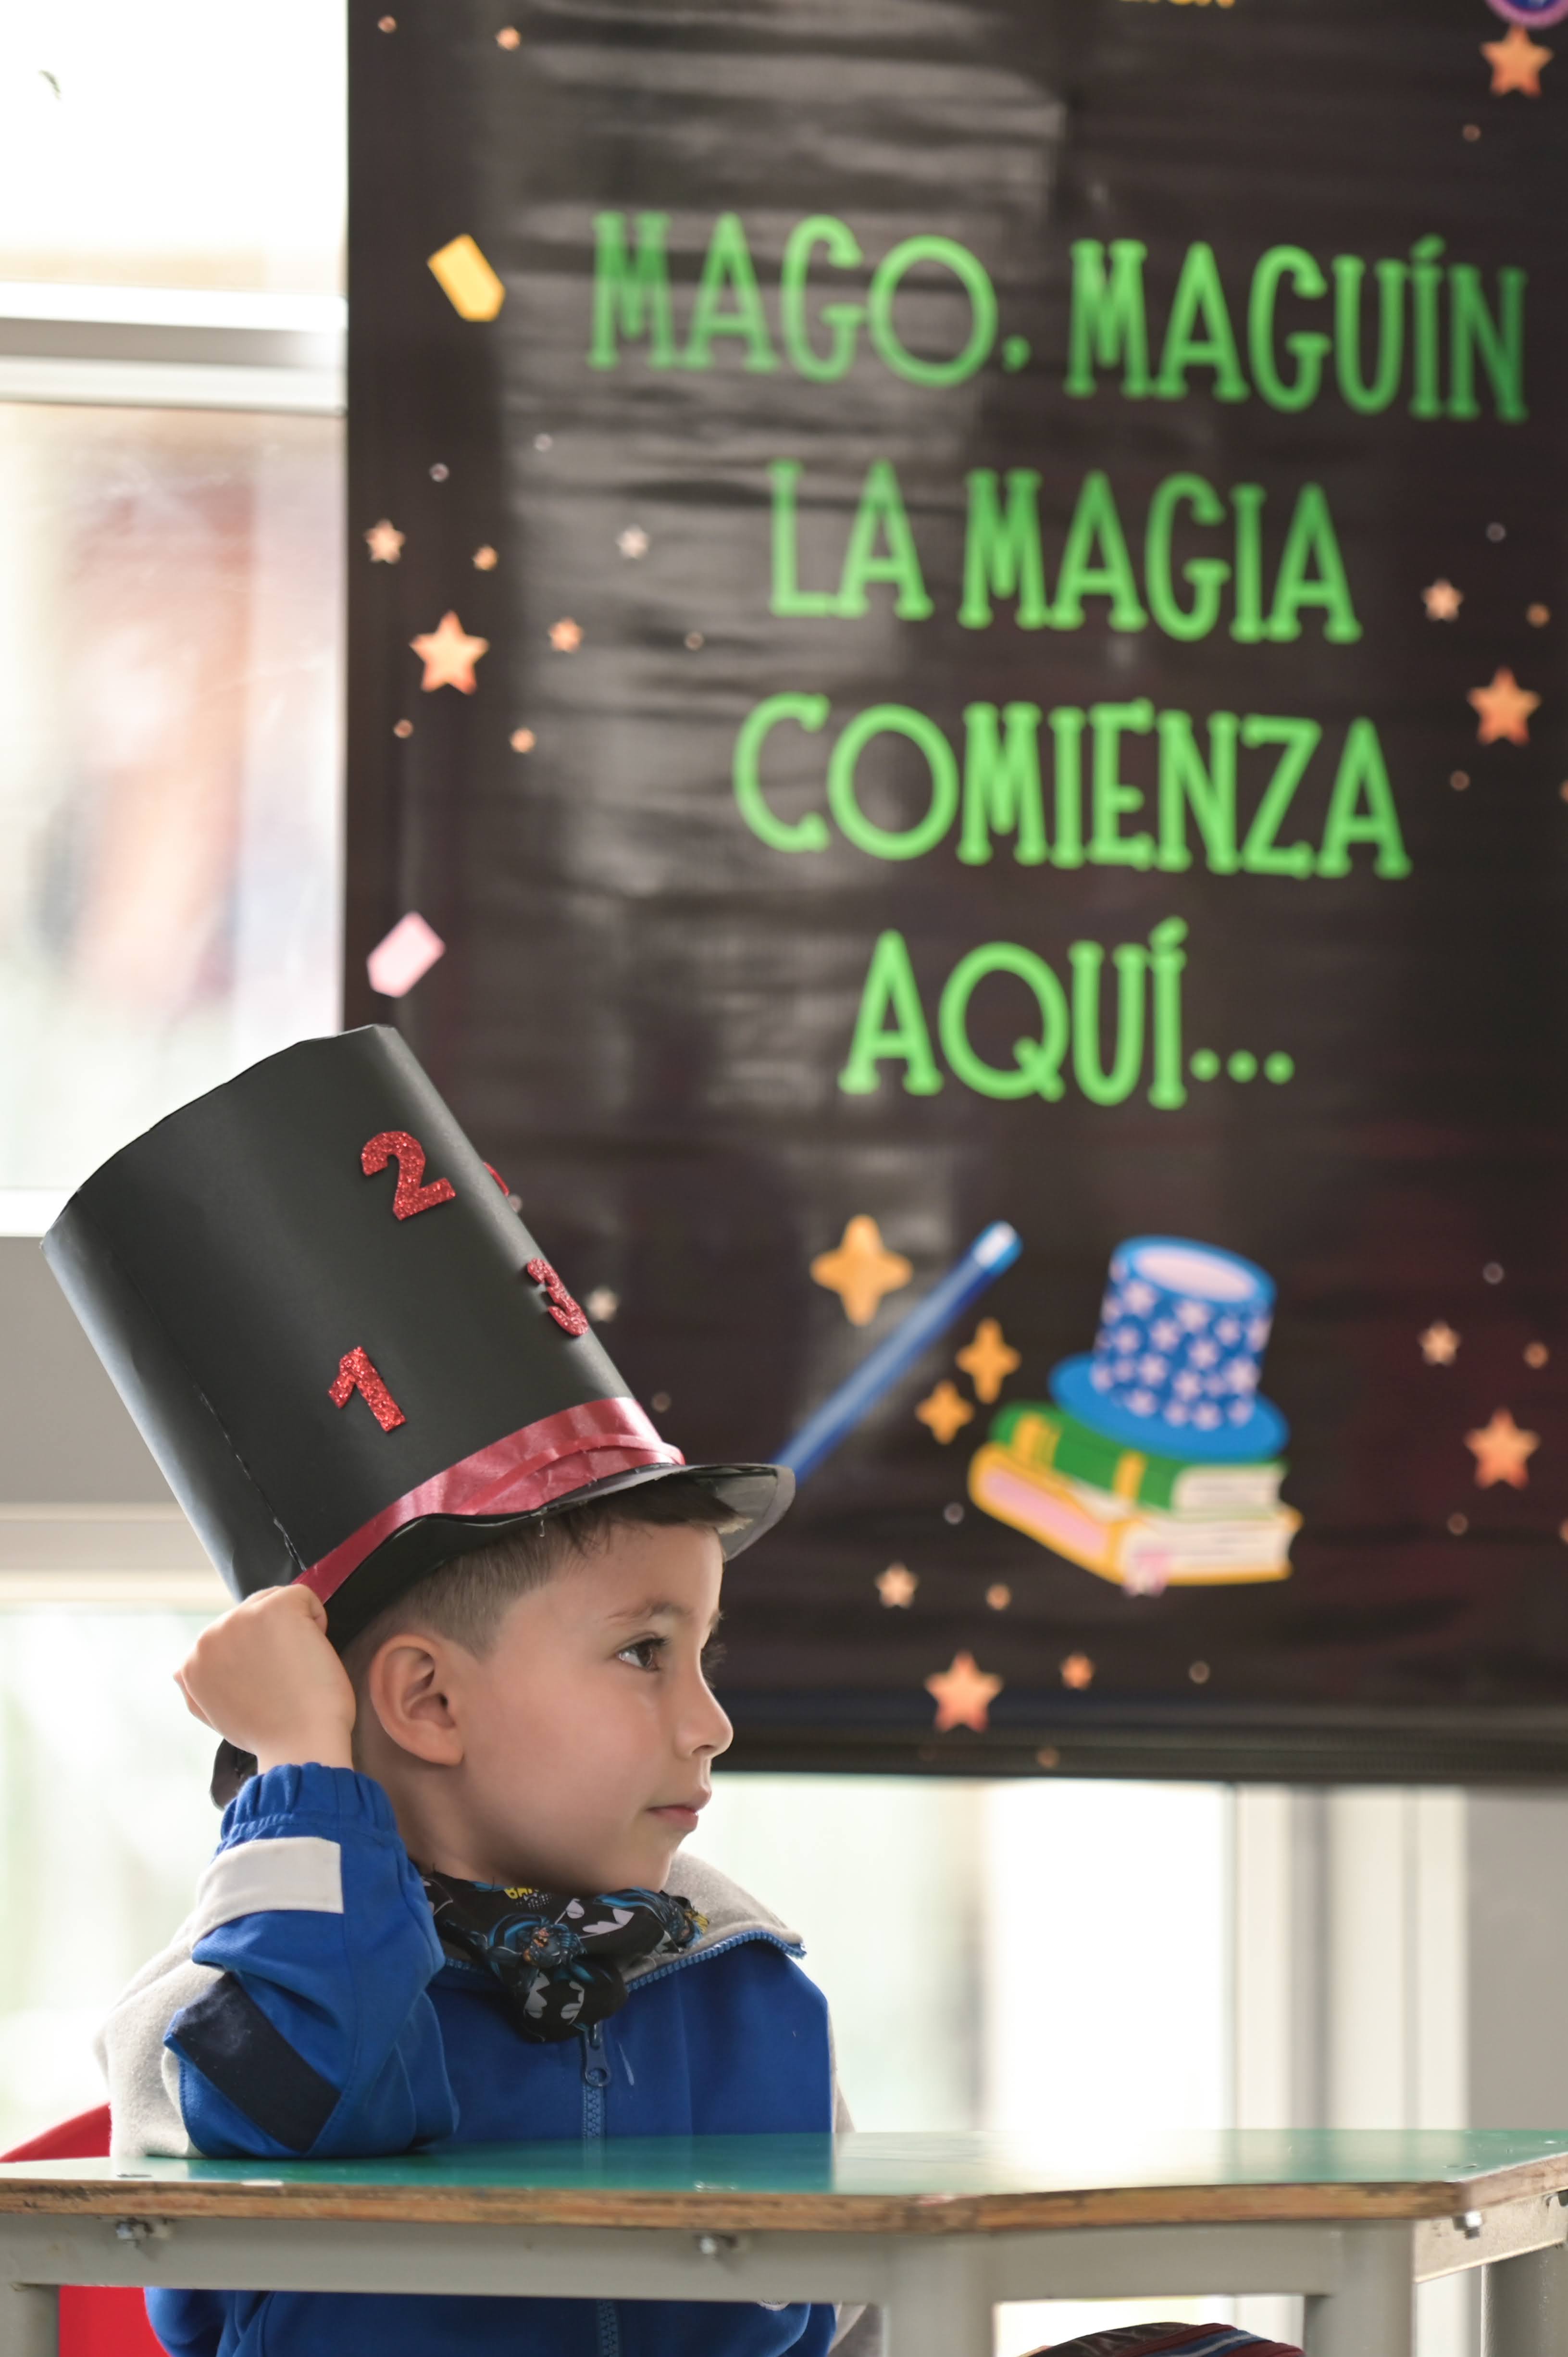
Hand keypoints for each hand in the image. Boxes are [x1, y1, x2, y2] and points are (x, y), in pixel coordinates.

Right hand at [176, 1584, 356, 1772]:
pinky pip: (303, 1596)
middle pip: (251, 1611)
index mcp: (192, 1663)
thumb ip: (196, 1688)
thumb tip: (180, 1670)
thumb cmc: (270, 1734)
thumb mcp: (214, 1714)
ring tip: (296, 1667)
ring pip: (274, 1600)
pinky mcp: (274, 1610)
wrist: (300, 1746)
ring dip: (293, 1628)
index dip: (257, 1654)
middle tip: (284, 1677)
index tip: (267, 1683)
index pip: (229, 1635)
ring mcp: (239, 1619)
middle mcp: (208, 1637)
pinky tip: (310, 1653)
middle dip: (273, 1637)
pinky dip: (317, 1619)